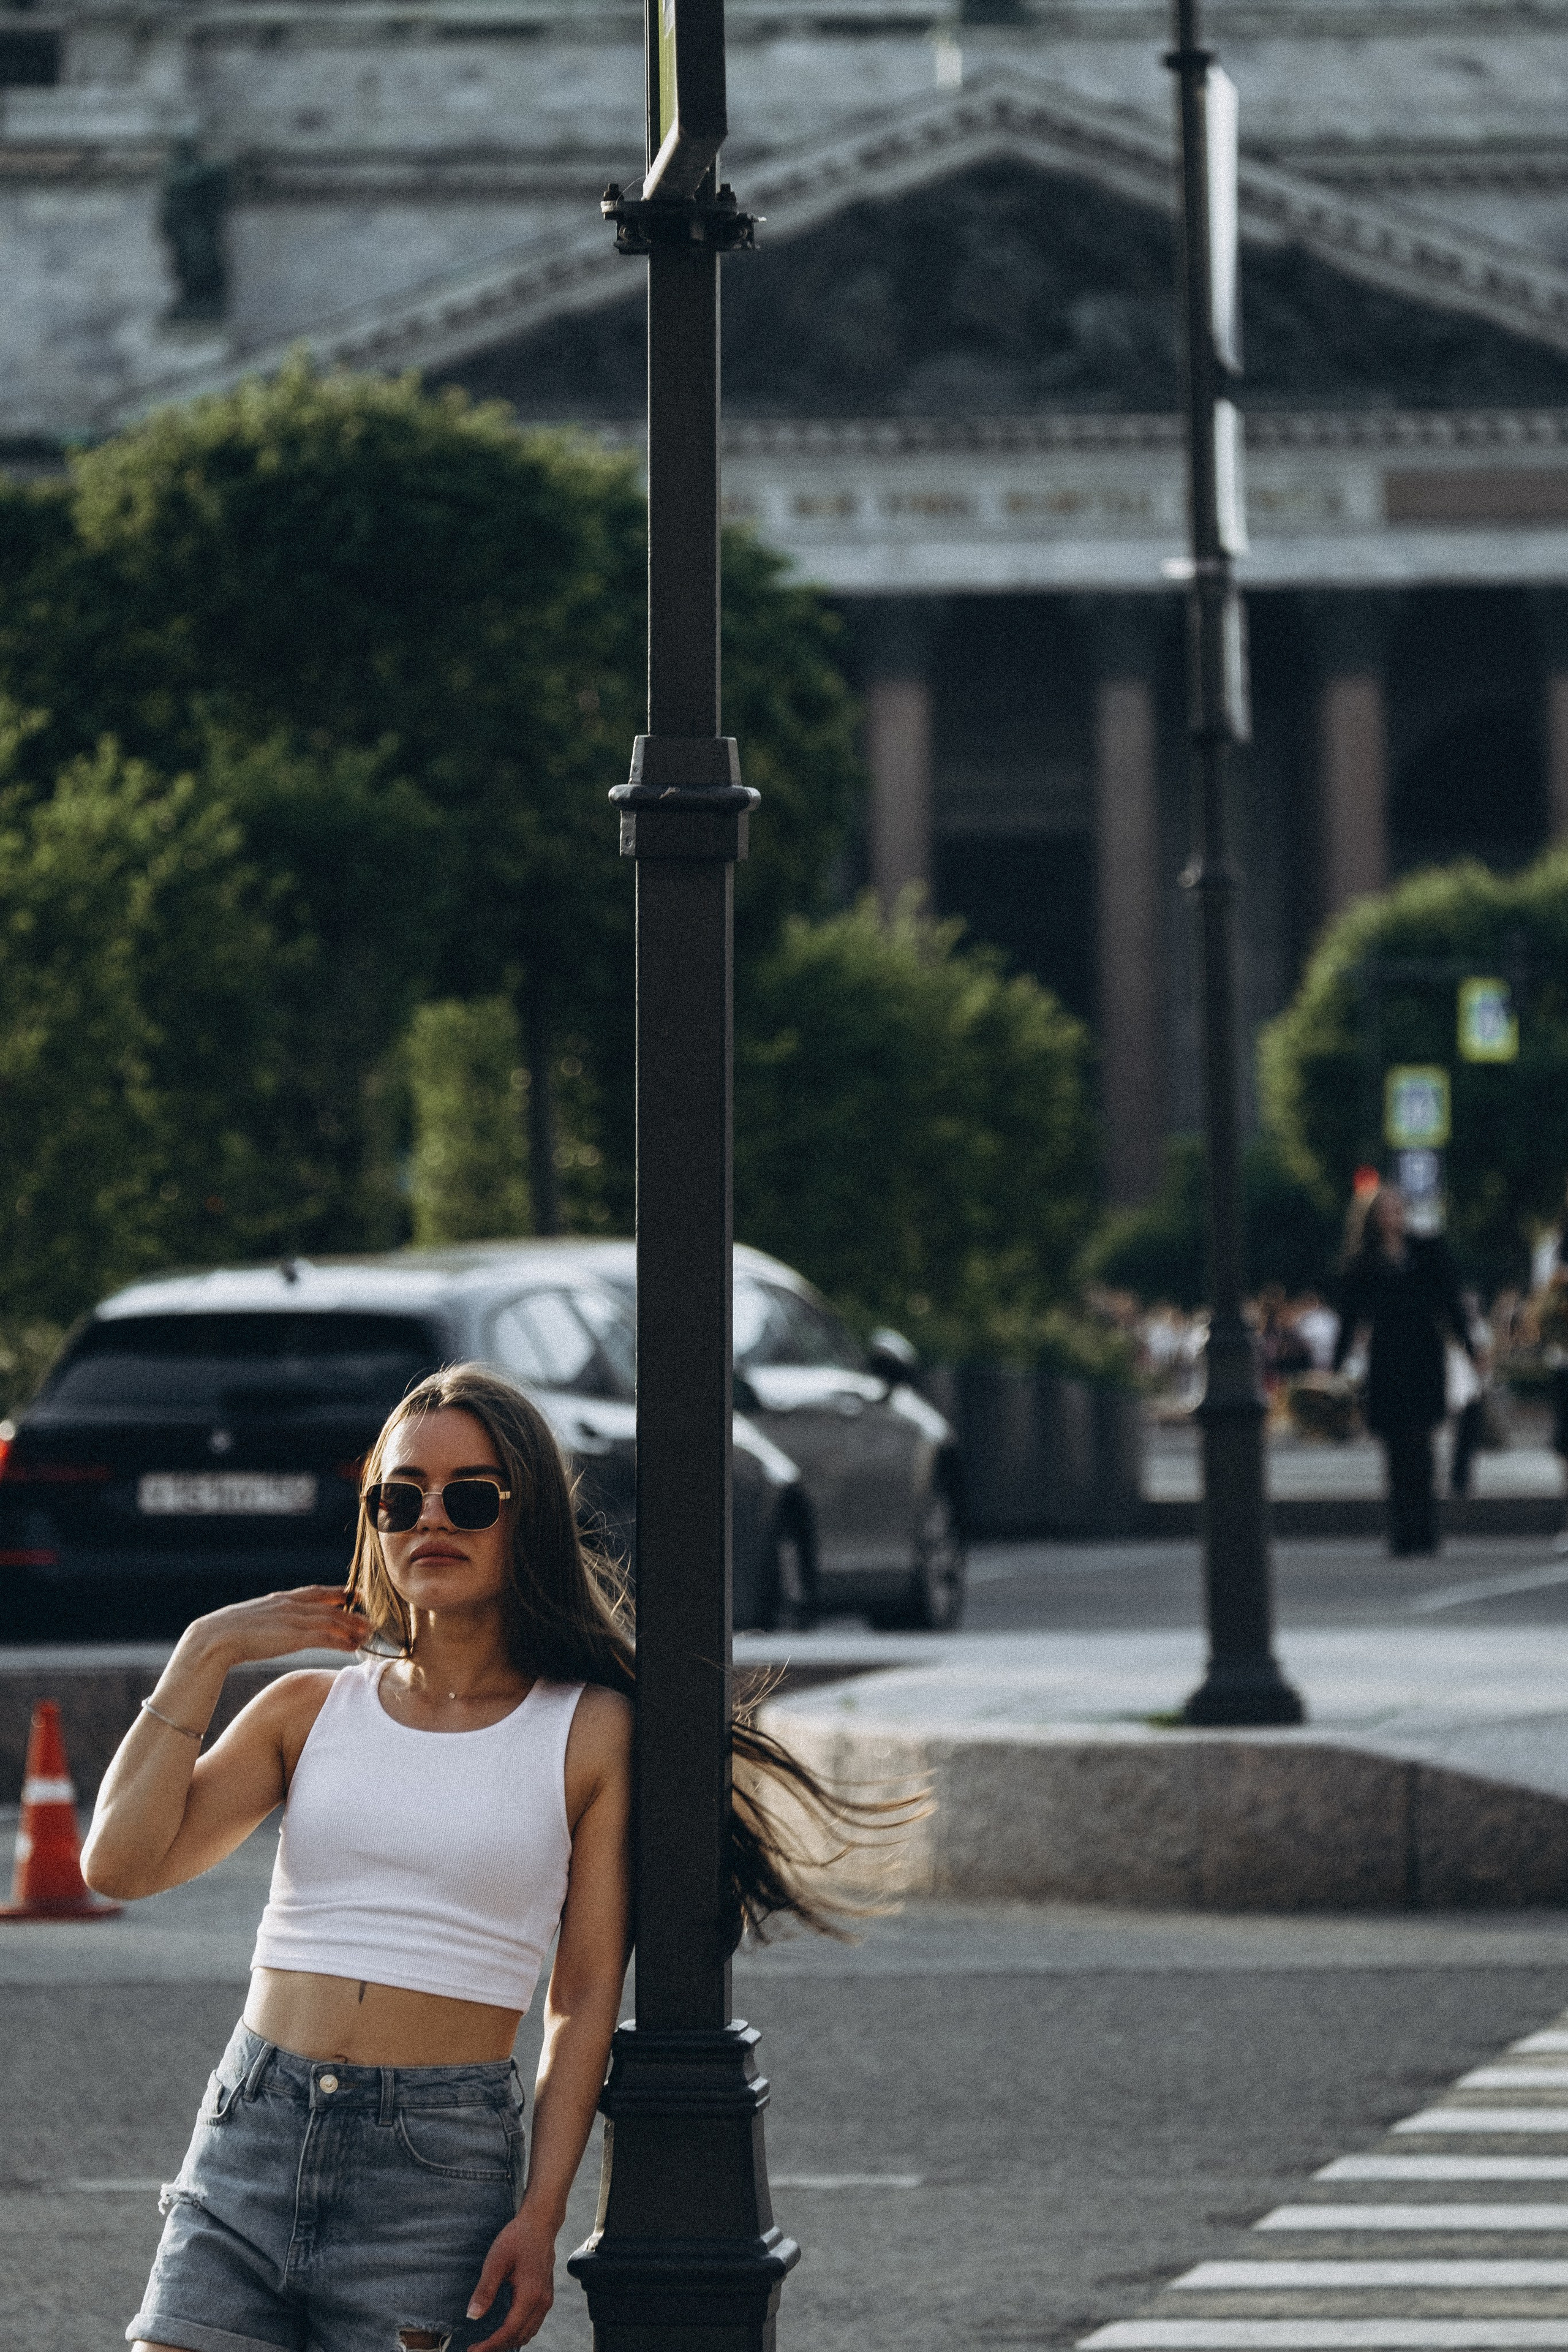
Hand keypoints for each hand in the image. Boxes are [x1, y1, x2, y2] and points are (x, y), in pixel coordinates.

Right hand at [180, 1585, 370, 1670]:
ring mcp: (292, 1620)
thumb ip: (266, 1620)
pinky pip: (325, 1637)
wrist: (213, 1639)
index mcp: (279, 1599)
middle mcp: (289, 1605)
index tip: (353, 1594)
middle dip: (352, 1614)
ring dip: (352, 1628)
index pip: (314, 1592)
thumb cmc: (225, 1635)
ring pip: (332, 1621)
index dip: (336, 1593)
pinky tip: (352, 1648)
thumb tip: (269, 1628)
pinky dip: (341, 1642)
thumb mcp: (250, 1621)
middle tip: (369, 1621)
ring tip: (367, 1636)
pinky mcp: (293, 1636)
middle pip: (330, 1606)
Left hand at [466, 2205, 557, 2350]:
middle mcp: (542, 2301)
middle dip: (498, 2347)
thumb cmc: (518, 2238)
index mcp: (530, 2294)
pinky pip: (533, 2324)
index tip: (473, 2351)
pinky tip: (504, 2330)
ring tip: (487, 2343)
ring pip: (528, 2333)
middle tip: (476, 2349)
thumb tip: (472, 2316)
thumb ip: (485, 2290)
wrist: (540, 2223)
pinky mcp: (545, 2296)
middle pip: (520, 2337)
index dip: (490, 2345)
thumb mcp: (496, 2260)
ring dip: (509, 2342)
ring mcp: (546, 2299)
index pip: (509, 2331)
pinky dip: (518, 2333)